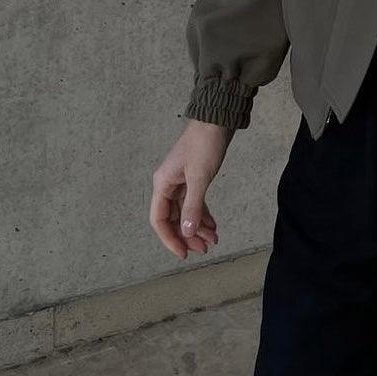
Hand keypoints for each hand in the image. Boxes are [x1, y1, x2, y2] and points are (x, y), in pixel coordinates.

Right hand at [150, 119, 233, 259]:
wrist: (217, 121)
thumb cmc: (205, 144)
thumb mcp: (200, 177)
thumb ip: (193, 206)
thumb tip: (187, 232)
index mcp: (163, 184)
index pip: (159, 220)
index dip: (170, 239)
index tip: (184, 254)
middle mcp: (168, 184)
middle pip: (173, 218)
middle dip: (187, 235)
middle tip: (204, 249)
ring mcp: (181, 181)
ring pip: (185, 212)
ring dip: (197, 227)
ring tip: (213, 240)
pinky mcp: (193, 178)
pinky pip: (194, 202)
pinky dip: (203, 215)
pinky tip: (213, 225)